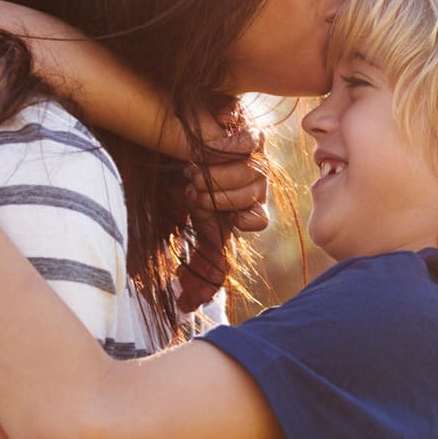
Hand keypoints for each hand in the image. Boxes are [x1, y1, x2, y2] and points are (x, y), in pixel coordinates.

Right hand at [172, 123, 269, 312]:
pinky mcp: (251, 131)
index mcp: (248, 208)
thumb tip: (190, 307)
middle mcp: (256, 184)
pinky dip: (226, 148)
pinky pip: (251, 142)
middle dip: (220, 194)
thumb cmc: (191, 185)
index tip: (208, 213)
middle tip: (193, 189)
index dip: (236, 218)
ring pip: (253, 172)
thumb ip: (203, 256)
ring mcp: (256, 157)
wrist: (180, 144)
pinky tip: (206, 150)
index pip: (257, 220)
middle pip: (254, 194)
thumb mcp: (198, 222)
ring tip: (193, 171)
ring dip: (219, 174)